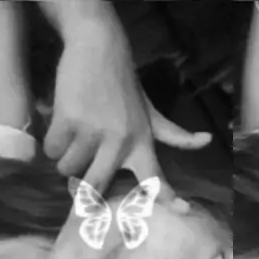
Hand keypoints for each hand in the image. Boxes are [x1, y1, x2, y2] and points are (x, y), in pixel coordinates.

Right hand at [43, 13, 211, 192]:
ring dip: (65, 158)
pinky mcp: (69, 120)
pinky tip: (63, 121)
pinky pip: (52, 150)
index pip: (156, 176)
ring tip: (74, 135)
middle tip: (77, 190)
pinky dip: (53, 141)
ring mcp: (94, 131)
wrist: (99, 47)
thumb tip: (206, 140)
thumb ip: (172, 133)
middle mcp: (121, 140)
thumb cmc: (124, 84)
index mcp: (142, 141)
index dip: (168, 198)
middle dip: (83, 193)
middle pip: (96, 186)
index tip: (185, 211)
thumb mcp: (150, 110)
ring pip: (68, 170)